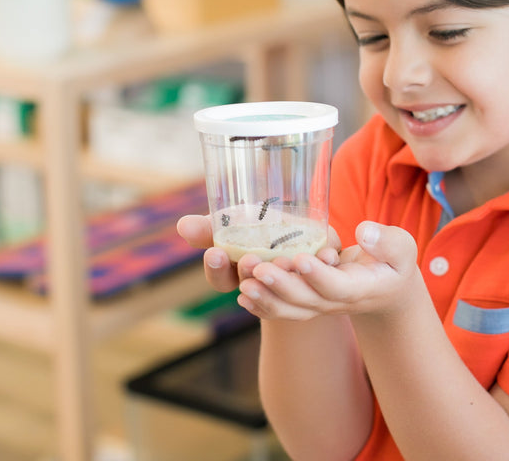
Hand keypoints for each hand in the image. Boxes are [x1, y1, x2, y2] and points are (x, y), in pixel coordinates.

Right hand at [176, 214, 343, 294]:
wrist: (310, 233)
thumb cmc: (264, 227)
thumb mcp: (235, 222)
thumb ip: (211, 226)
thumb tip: (182, 225)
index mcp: (240, 273)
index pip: (221, 280)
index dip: (218, 270)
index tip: (215, 253)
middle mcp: (266, 284)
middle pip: (254, 286)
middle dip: (250, 273)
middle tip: (249, 259)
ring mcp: (294, 282)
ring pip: (288, 287)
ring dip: (284, 275)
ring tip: (284, 260)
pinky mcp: (324, 272)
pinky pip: (325, 275)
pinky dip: (324, 264)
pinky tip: (325, 255)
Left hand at [237, 221, 419, 320]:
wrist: (387, 291)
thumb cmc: (393, 263)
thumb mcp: (402, 249)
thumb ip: (388, 242)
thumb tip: (365, 232)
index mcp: (361, 289)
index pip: (337, 287)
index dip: (318, 276)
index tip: (300, 259)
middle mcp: (337, 303)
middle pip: (306, 300)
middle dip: (281, 285)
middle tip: (258, 268)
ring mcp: (320, 306)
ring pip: (290, 309)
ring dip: (266, 298)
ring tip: (243, 284)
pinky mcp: (308, 304)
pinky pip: (283, 310)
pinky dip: (263, 306)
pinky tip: (242, 296)